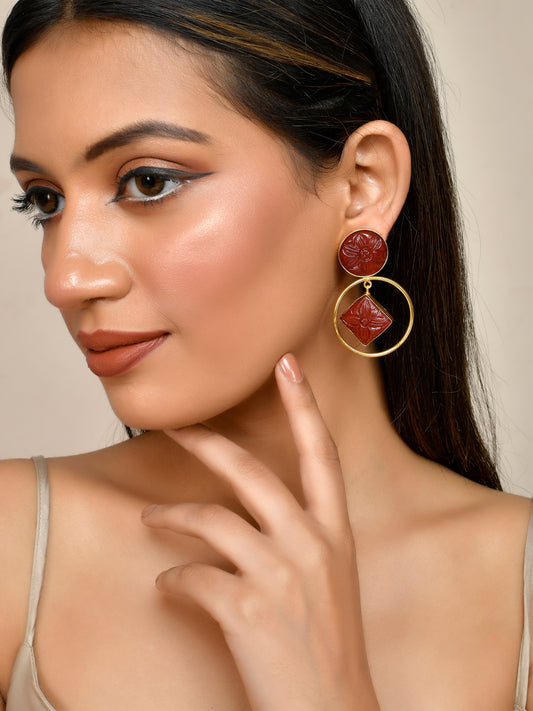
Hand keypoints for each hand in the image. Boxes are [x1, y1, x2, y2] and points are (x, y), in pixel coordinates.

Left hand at [142, 354, 379, 710]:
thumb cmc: (327, 649)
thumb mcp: (329, 582)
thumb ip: (300, 540)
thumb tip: (249, 517)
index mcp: (336, 535)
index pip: (323, 455)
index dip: (305, 407)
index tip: (287, 366)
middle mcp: (311, 545)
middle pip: (250, 472)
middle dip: (207, 443)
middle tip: (174, 427)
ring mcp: (280, 576)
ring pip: (210, 521)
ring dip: (171, 518)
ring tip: (149, 520)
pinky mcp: (247, 611)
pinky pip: (192, 578)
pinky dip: (173, 580)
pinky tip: (167, 588)